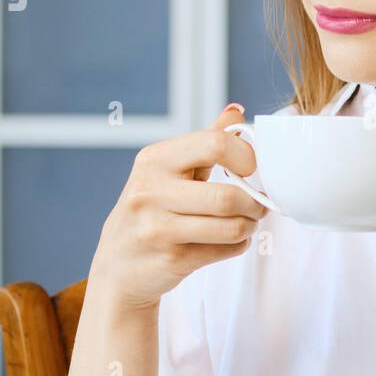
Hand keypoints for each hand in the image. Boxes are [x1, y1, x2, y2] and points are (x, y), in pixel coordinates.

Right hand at [90, 105, 266, 311]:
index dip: (246, 157)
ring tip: (246, 222)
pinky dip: (239, 244)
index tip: (253, 169)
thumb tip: (237, 111)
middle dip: (255, 203)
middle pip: (227, 196)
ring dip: (250, 226)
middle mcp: (151, 191)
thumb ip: (204, 141)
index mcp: (154, 160)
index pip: (215, 145)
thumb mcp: (168, 169)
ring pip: (232, 226)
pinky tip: (229, 241)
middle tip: (258, 205)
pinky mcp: (172, 259)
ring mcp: (158, 228)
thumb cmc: (151, 209)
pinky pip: (226, 250)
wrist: (117, 265)